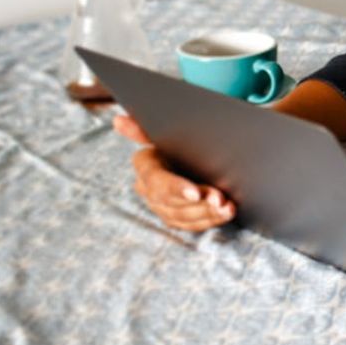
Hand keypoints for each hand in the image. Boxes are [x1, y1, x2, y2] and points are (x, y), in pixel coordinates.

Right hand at [112, 114, 234, 230]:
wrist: (187, 151)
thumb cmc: (177, 138)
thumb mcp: (163, 131)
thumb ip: (143, 129)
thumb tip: (118, 121)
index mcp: (145, 166)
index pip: (157, 181)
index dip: (176, 188)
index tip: (196, 193)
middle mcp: (149, 190)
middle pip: (172, 203)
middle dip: (197, 203)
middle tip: (220, 199)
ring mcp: (162, 206)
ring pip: (183, 216)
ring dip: (207, 213)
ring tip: (227, 208)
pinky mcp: (176, 217)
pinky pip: (192, 224)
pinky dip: (211, 220)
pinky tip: (227, 213)